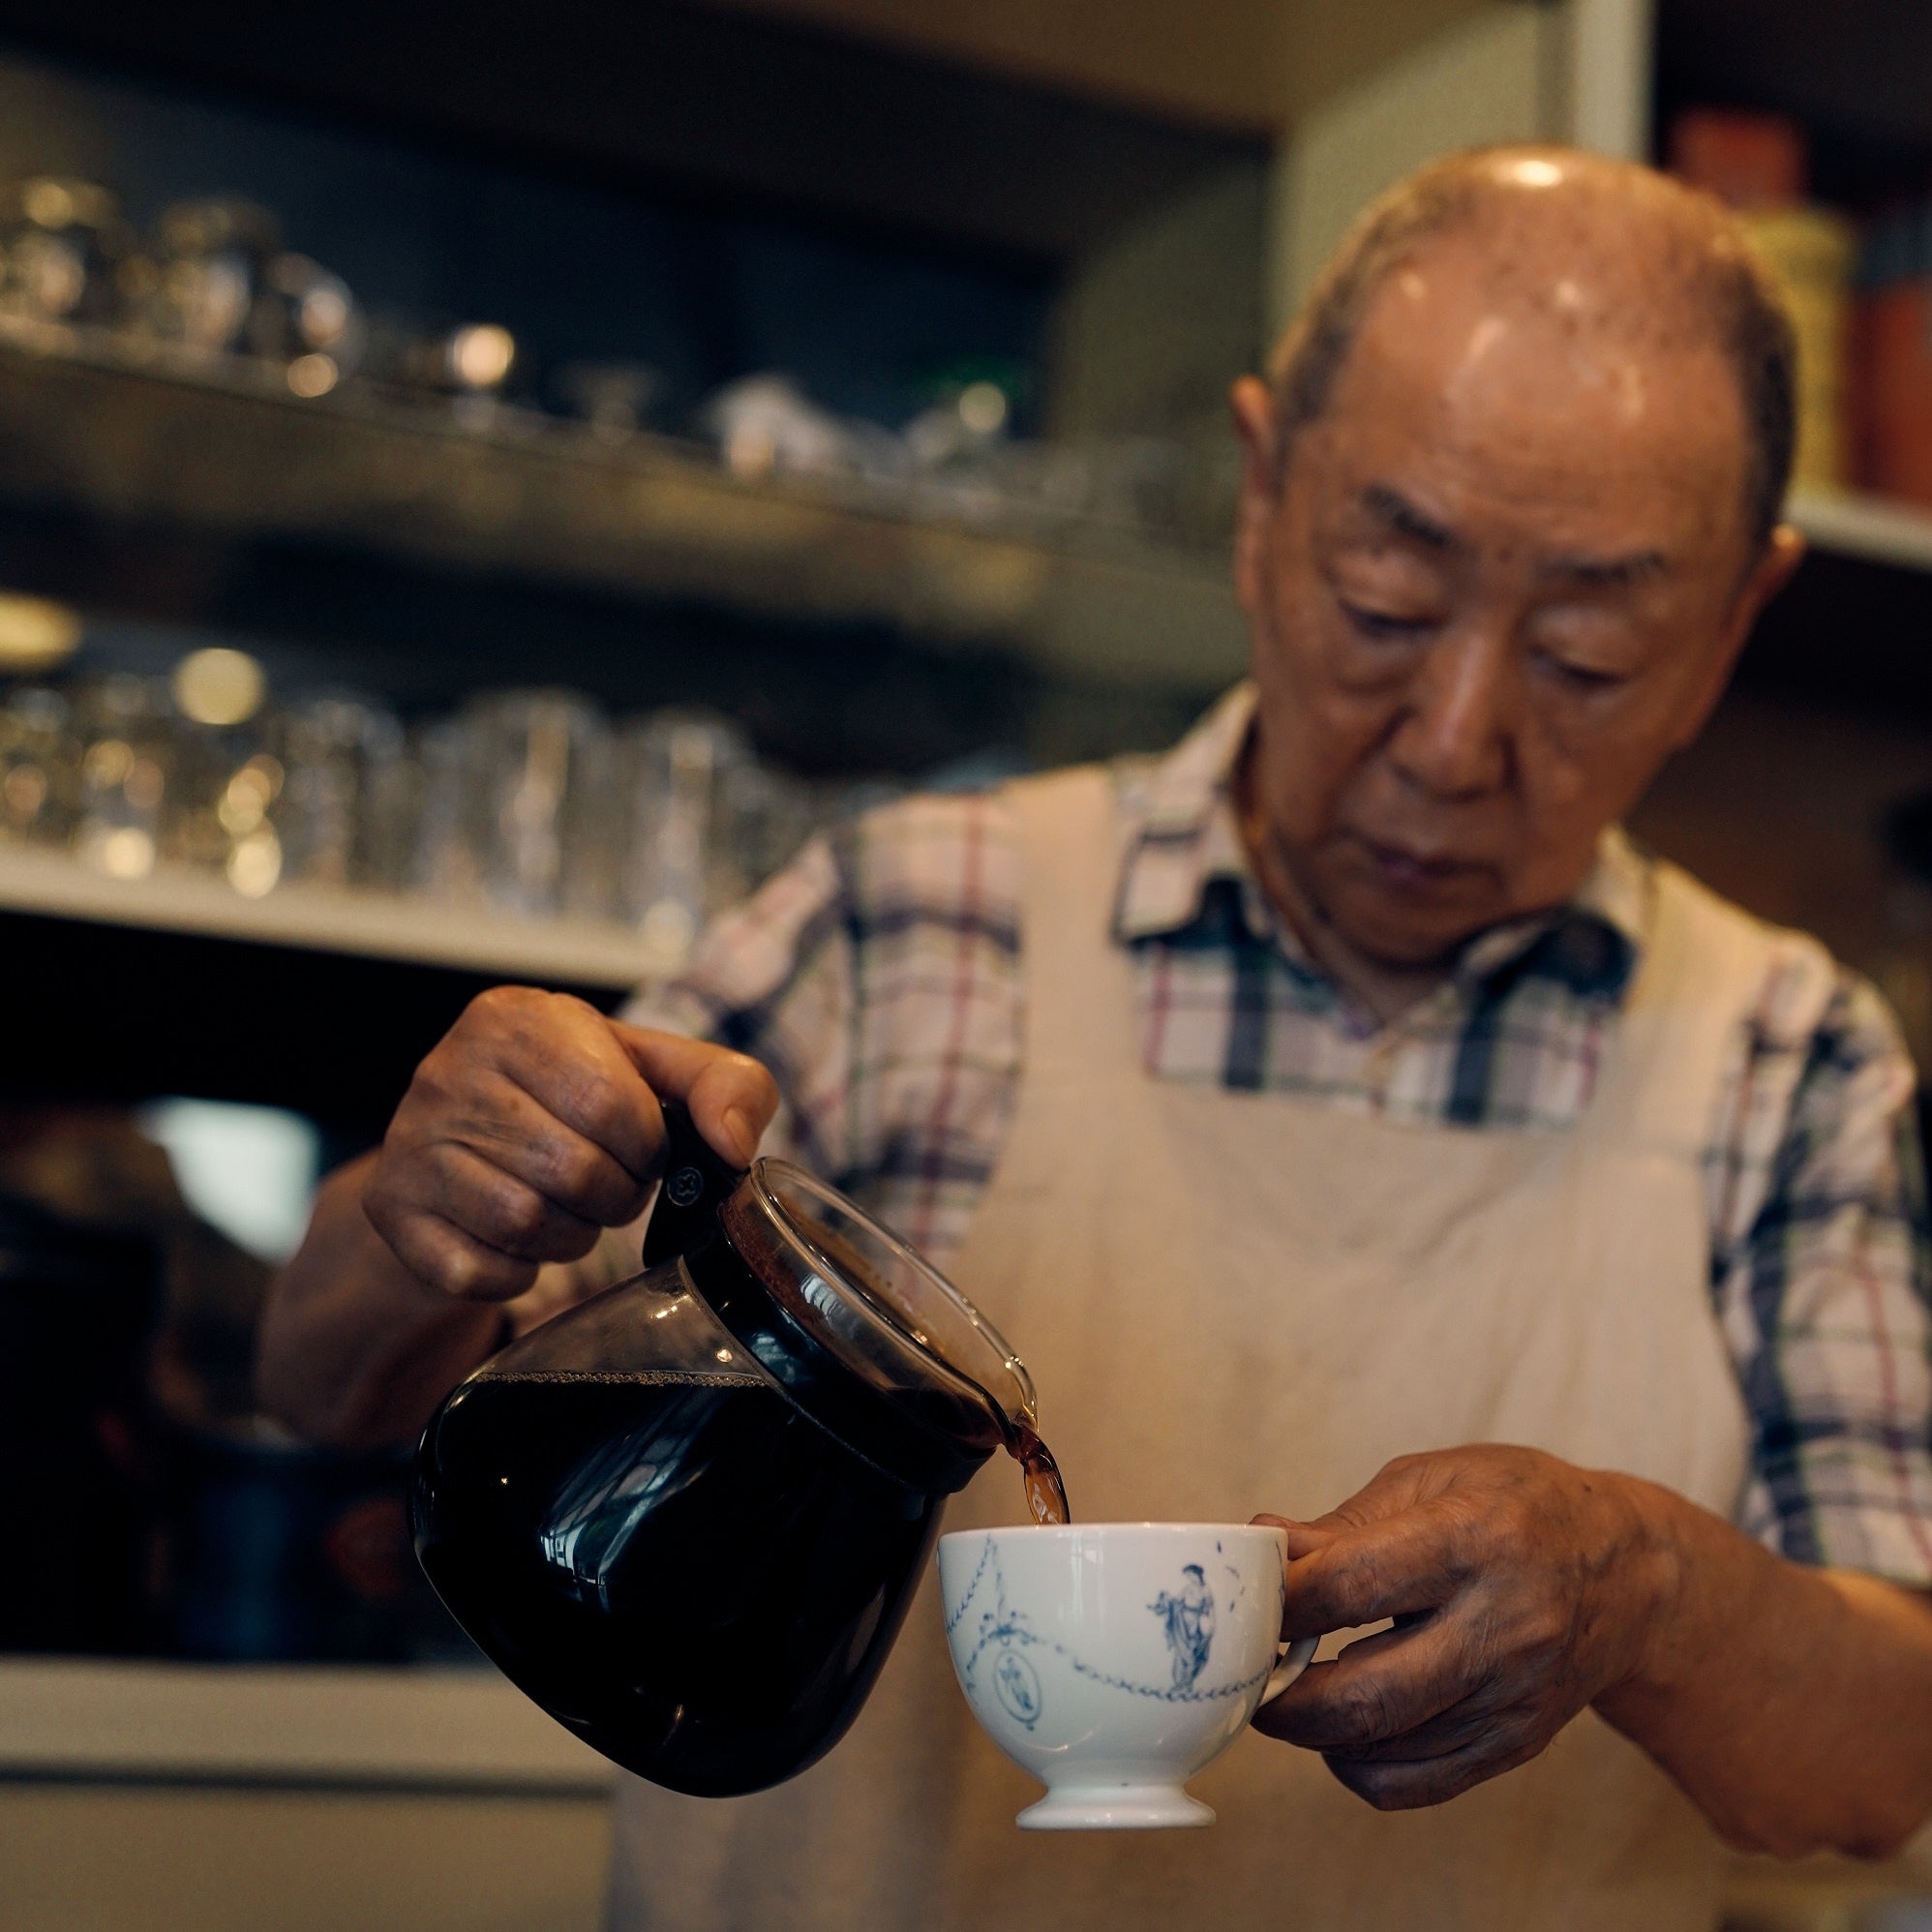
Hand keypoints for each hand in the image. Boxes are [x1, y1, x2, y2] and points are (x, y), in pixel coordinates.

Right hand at [362, 986, 779, 1302]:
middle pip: (569, 1168)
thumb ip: (724, 1085)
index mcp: (518, 1017)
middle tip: (610, 1189)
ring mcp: (410, 1139)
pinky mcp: (390, 1207)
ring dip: (571, 1237)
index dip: (646, 1147)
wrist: (462, 1145)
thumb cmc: (575, 1100)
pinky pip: (474, 1269)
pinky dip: (517, 1273)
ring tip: (572, 1212)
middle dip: (615, 1196)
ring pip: (522, 1221)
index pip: (608, 1102)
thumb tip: (731, 1144)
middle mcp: (448, 1069)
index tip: (643, 1150)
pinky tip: (522, 1243)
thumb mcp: (655, 1071)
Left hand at [1251, 1444, 1675, 1809]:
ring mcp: (1514, 1698)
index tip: (1247, 1598)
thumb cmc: (1517, 1506)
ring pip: (1382, 1749)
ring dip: (1312, 1729)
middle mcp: (1504, 1627)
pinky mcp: (1517, 1745)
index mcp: (1475, 1540)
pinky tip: (1346, 1723)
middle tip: (1249, 1668)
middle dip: (1281, 1694)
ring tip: (1291, 1687)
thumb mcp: (1432, 1480)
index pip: (1350, 1587)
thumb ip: (1342, 1524)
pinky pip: (1414, 1783)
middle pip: (1364, 1695)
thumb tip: (1258, 1542)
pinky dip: (1358, 1765)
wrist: (1627, 1571)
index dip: (1280, 1599)